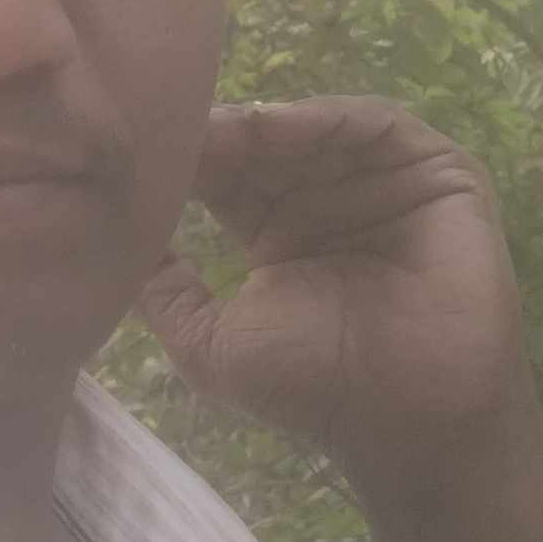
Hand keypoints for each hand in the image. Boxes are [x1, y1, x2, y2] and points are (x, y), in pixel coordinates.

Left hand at [136, 97, 542, 518]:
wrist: (411, 423)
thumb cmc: (317, 388)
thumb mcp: (210, 343)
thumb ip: (161, 294)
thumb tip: (106, 246)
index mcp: (271, 226)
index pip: (220, 172)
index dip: (181, 158)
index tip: (134, 152)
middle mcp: (322, 194)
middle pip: (261, 142)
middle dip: (215, 134)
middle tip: (170, 129)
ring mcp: (379, 179)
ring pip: (310, 127)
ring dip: (260, 124)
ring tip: (215, 131)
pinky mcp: (436, 171)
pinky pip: (375, 127)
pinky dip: (323, 118)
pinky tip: (275, 127)